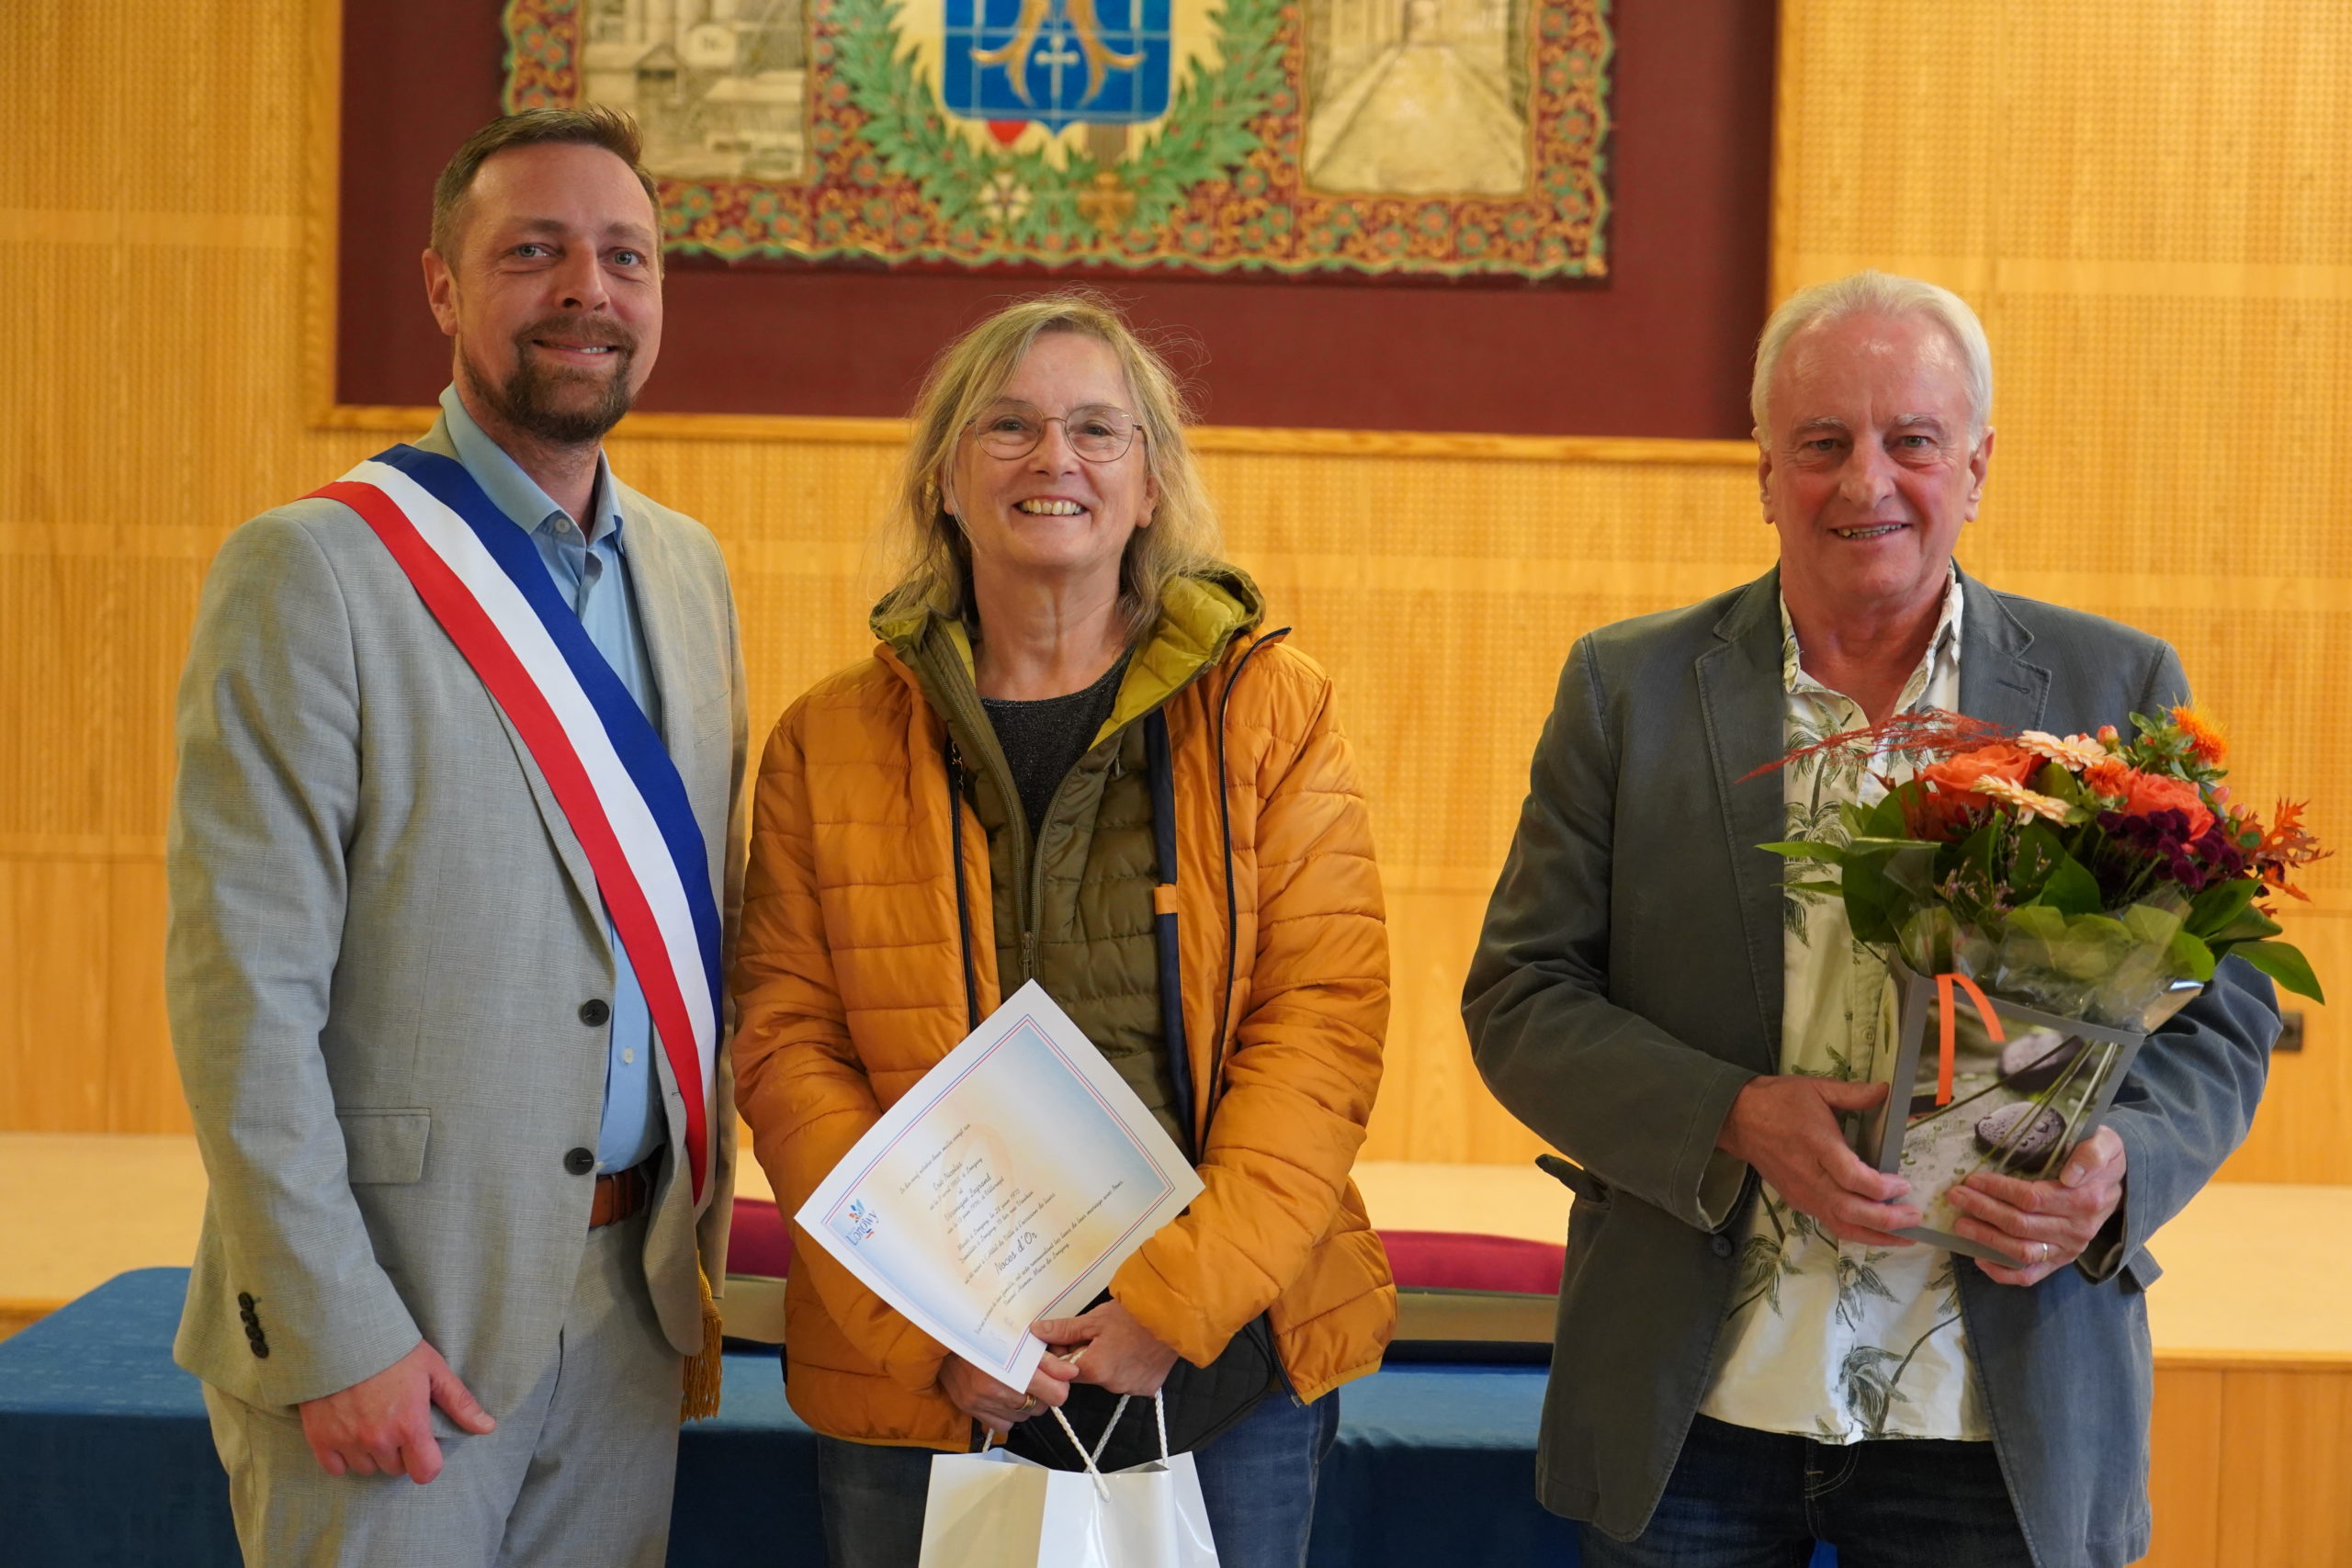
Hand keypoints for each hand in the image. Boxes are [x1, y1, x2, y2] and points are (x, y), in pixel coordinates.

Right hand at [297, 1340, 494, 1483]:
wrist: (341, 1334)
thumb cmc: (392, 1349)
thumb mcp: (434, 1369)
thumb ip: (460, 1403)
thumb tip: (487, 1427)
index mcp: (409, 1425)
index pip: (425, 1473)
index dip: (428, 1461)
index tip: (424, 1443)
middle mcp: (378, 1440)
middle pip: (395, 1469)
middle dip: (400, 1451)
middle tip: (395, 1421)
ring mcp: (347, 1441)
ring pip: (366, 1468)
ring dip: (372, 1453)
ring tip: (372, 1422)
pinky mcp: (320, 1439)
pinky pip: (336, 1467)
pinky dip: (342, 1456)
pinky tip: (349, 1431)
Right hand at [939, 1350, 1078, 1435]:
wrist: (946, 1339)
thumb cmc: (985, 1334)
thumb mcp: (1020, 1339)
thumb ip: (1048, 1359)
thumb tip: (1071, 1372)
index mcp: (1011, 1366)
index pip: (1055, 1394)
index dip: (1060, 1386)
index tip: (1059, 1379)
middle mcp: (996, 1389)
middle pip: (1040, 1407)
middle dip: (1042, 1394)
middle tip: (1034, 1378)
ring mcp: (982, 1402)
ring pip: (1023, 1417)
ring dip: (1024, 1404)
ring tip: (1015, 1384)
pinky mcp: (972, 1410)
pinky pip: (1004, 1425)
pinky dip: (1008, 1414)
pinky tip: (1003, 1397)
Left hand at [1032, 1298, 1179, 1397]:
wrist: (1174, 1316)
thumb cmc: (1134, 1315)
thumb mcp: (1095, 1318)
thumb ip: (1064, 1329)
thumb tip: (1037, 1331)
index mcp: (1094, 1369)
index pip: (1065, 1370)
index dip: (1066, 1352)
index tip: (1073, 1338)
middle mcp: (1111, 1385)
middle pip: (1088, 1374)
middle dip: (1088, 1356)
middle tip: (1100, 1333)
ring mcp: (1132, 1389)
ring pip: (1109, 1378)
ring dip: (1108, 1362)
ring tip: (1121, 1339)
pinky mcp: (1148, 1388)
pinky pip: (1130, 1380)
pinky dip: (1128, 1368)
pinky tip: (1135, 1350)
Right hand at [1717, 1076, 1921, 1246]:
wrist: (1739, 1120)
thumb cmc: (1780, 1101)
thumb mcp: (1817, 1089)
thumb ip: (1853, 1093)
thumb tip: (1887, 1090)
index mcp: (1816, 1145)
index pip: (1851, 1177)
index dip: (1881, 1187)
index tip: (1903, 1184)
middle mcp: (1810, 1176)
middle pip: (1850, 1209)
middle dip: (1885, 1219)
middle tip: (1914, 1218)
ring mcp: (1803, 1194)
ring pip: (1841, 1225)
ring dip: (1875, 1235)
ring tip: (1904, 1236)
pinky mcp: (1799, 1202)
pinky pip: (1831, 1223)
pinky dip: (1856, 1232)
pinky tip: (1878, 1231)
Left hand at [1947, 1125, 2126, 1285]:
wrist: (2119, 1183)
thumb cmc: (2102, 1157)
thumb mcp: (2105, 1144)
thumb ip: (2091, 1154)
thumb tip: (2070, 1175)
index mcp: (2085, 1200)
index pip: (2032, 1199)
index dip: (1998, 1190)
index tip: (1972, 1179)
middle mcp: (2077, 1230)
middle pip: (2020, 1225)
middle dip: (1983, 1210)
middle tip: (1955, 1196)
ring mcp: (2068, 1249)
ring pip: (2021, 1252)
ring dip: (1986, 1239)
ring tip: (1960, 1223)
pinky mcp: (2061, 1262)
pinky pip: (2031, 1276)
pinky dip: (2002, 1272)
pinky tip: (1979, 1257)